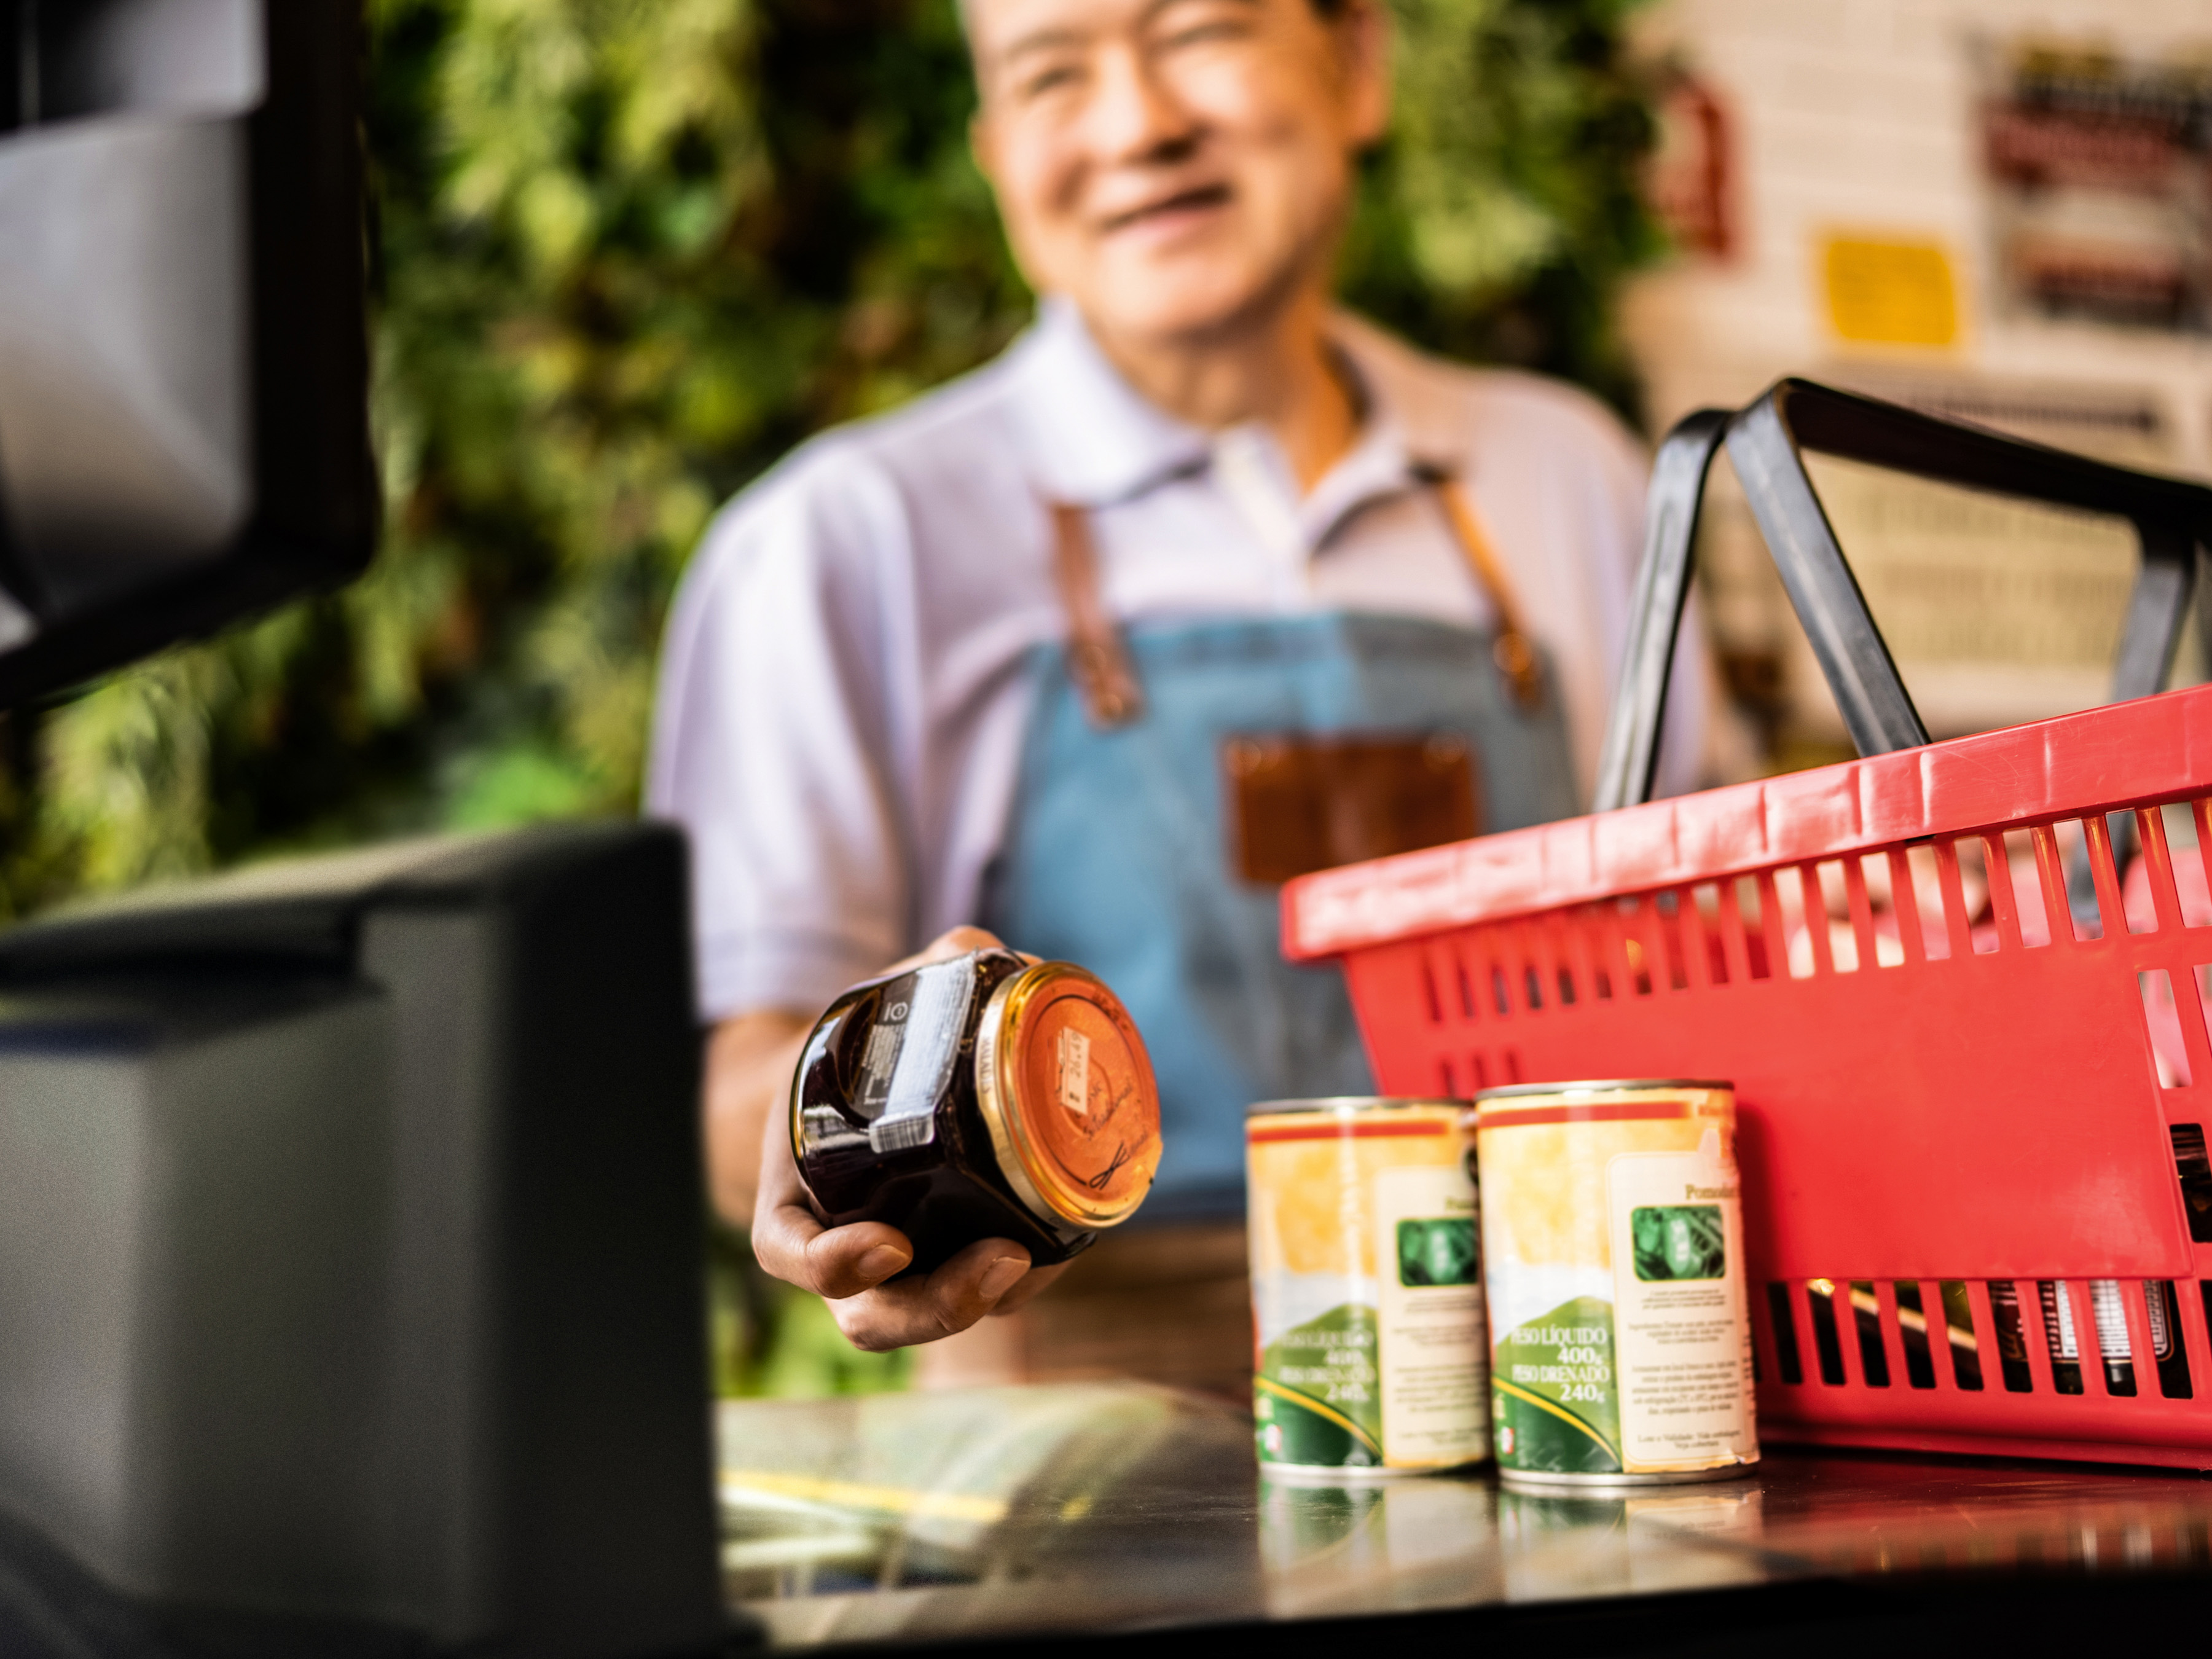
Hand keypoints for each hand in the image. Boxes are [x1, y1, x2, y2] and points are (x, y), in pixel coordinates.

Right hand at [749, 925, 1067, 1349]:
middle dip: (939, 1305)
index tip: (890, 1246)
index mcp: (794, 1196)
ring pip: (933, 1317)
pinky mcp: (951, 1262)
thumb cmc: (862, 1050)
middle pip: (876, 1315)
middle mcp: (841, 1248)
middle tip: (1005, 1261)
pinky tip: (1065, 1246)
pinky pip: (983, 1296)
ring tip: (1041, 1260)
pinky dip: (1024, 1281)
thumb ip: (931, 972)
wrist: (861, 1085)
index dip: (834, 1266)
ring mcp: (895, 1269)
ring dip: (990, 1302)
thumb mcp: (873, 1010)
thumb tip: (986, 952)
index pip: (792, 1254)